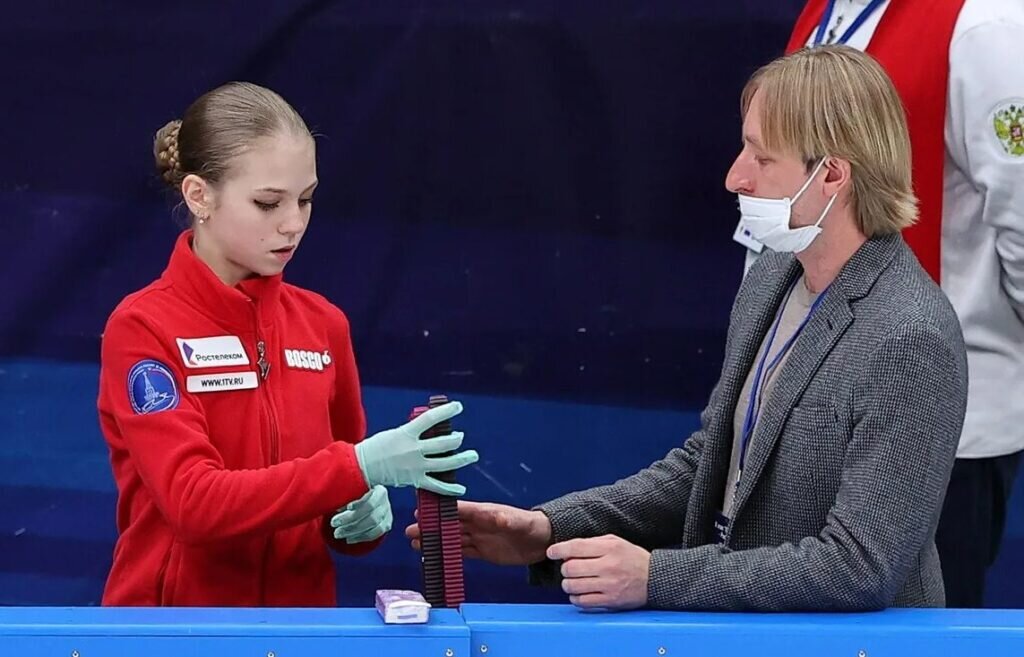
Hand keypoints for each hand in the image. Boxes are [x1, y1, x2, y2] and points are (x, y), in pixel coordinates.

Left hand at [330, 485, 392, 543]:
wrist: (365, 497)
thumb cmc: (355, 491)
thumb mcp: (352, 488)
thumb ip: (346, 495)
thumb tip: (335, 505)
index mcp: (379, 491)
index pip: (371, 501)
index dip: (358, 506)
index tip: (342, 508)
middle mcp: (385, 503)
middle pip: (372, 516)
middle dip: (350, 521)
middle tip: (333, 523)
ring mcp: (387, 514)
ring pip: (375, 527)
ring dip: (354, 532)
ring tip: (338, 533)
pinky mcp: (386, 524)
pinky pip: (376, 534)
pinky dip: (362, 537)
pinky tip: (349, 539)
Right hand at [354, 401, 478, 495]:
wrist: (363, 466)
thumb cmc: (377, 447)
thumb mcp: (396, 432)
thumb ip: (413, 432)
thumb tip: (431, 428)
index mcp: (408, 433)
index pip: (431, 419)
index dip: (447, 411)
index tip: (458, 407)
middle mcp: (414, 449)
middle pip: (444, 443)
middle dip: (457, 439)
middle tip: (461, 436)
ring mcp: (416, 466)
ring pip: (446, 463)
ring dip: (462, 459)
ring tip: (472, 455)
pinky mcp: (415, 480)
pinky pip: (436, 486)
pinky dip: (450, 488)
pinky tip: (461, 488)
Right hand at [405, 500, 551, 565]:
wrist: (542, 542)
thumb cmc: (532, 527)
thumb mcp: (520, 523)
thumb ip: (507, 520)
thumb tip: (496, 517)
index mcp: (484, 513)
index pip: (458, 510)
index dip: (440, 511)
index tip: (422, 512)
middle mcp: (478, 524)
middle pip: (450, 525)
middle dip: (431, 527)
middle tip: (410, 530)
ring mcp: (480, 538)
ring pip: (452, 539)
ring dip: (435, 541)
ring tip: (415, 542)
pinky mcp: (483, 552)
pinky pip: (462, 552)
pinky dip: (448, 553)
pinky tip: (435, 555)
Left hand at [547, 535, 650, 609]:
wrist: (654, 578)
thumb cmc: (632, 558)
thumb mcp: (615, 542)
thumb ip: (592, 543)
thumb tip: (567, 549)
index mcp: (609, 548)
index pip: (576, 547)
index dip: (558, 550)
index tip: (551, 552)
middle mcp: (608, 566)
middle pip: (571, 568)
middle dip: (564, 568)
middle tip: (568, 568)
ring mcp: (609, 585)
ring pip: (573, 586)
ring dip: (568, 584)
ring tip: (572, 581)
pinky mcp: (610, 601)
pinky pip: (582, 601)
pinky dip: (575, 598)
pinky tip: (579, 593)